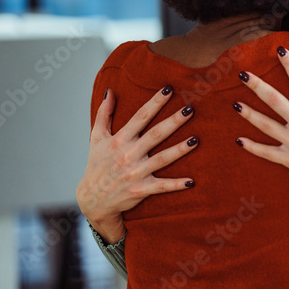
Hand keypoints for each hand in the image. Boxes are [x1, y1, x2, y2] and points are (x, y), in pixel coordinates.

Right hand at [76, 87, 197, 243]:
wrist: (92, 199)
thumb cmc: (97, 165)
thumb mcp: (96, 138)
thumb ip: (104, 114)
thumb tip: (110, 91)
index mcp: (119, 140)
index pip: (140, 117)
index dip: (155, 103)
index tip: (169, 89)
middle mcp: (128, 155)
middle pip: (155, 135)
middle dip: (173, 121)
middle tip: (190, 109)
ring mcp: (135, 173)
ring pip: (161, 159)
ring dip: (179, 150)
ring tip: (196, 140)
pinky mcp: (141, 189)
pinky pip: (161, 186)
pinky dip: (175, 185)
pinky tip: (191, 182)